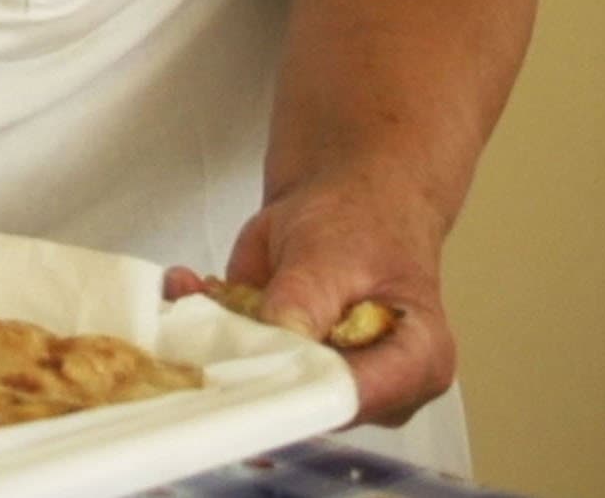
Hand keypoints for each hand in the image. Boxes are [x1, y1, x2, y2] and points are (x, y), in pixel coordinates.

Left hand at [168, 164, 454, 426]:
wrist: (347, 201)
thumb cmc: (362, 224)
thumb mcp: (331, 253)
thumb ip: (307, 299)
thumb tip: (281, 336)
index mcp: (416, 363)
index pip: (354, 398)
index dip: (298, 391)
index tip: (242, 362)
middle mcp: (376, 387)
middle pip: (304, 402)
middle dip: (243, 362)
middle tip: (198, 318)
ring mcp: (328, 379)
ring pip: (262, 382)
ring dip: (213, 335)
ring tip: (188, 287)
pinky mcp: (286, 366)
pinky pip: (238, 359)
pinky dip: (205, 321)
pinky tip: (189, 285)